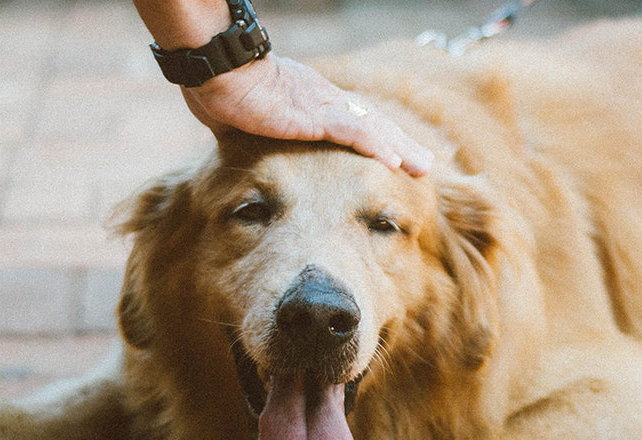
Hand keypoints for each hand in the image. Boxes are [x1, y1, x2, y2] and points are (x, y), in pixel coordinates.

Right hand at [180, 54, 433, 176]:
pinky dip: (375, 146)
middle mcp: (324, 101)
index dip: (378, 139)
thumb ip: (250, 132)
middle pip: (373, 124)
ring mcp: (322, 107)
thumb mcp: (242, 119)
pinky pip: (352, 132)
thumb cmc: (220, 89)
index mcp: (311, 102)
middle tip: (425, 165)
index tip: (397, 156)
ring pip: (372, 129)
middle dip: (401, 145)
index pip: (355, 122)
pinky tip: (393, 163)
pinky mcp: (314, 115)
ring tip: (422, 169)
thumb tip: (236, 142)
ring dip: (399, 149)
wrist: (216, 68)